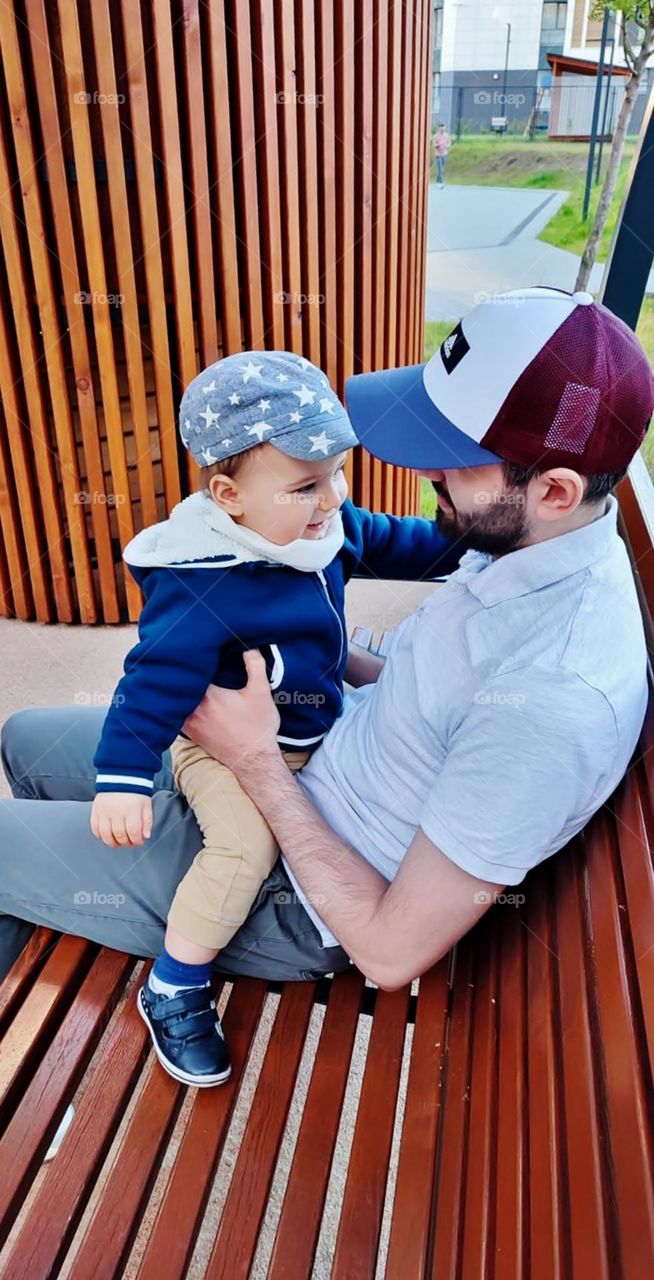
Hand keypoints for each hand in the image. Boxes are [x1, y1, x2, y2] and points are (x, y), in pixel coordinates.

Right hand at [91, 792, 152, 846]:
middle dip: (126, 843)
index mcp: (132, 809)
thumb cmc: (135, 792)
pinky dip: (101, 836)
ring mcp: (104, 811)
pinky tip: (107, 836)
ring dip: (113, 843)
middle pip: (119, 835)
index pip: (133, 832)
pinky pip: (95, 829)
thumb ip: (147, 821)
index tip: (138, 842)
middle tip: (129, 843)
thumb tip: (146, 836)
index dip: (137, 841)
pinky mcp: (96, 810)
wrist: (120, 776)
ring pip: (106, 835)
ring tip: (118, 843)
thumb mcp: (146, 805)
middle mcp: (117, 811)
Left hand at [182, 649, 280, 771]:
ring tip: (189, 679)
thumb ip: (255, 667)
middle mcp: (195, 709)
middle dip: (187, 673)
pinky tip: (190, 700)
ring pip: (179, 700)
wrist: (254, 760)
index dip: (194, 659)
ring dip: (183, 690)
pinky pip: (179, 714)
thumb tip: (250, 648)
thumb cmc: (258, 728)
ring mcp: (190, 722)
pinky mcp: (191, 733)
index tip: (197, 652)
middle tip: (191, 661)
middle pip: (183, 685)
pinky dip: (182, 705)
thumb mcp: (262, 693)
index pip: (193, 670)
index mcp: (209, 695)